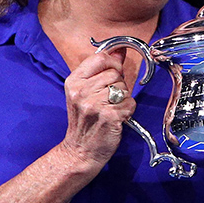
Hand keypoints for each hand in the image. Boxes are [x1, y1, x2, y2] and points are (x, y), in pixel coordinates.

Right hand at [60, 50, 135, 172]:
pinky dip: (127, 111)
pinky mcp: (109, 116)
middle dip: (117, 85)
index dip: (113, 63)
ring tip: (110, 110)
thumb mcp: (83, 93)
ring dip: (122, 99)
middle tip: (107, 100)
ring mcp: (95, 104)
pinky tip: (116, 118)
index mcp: (74, 82)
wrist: (79, 151)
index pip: (100, 58)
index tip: (114, 71)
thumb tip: (120, 51)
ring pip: (124, 88)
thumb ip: (100, 70)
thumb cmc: (84, 122)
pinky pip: (130, 103)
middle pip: (115, 73)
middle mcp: (82, 91)